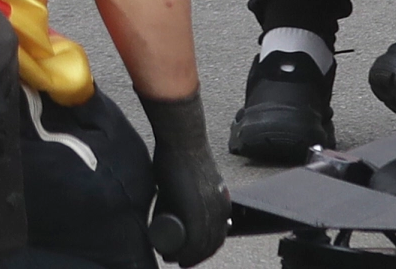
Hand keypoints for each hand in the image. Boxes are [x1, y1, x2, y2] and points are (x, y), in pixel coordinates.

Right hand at [140, 91, 230, 264]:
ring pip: (204, 245)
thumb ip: (188, 192)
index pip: (217, 234)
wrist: (181, 139)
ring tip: (173, 259)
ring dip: (189, 257)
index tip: (188, 251)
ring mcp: (211, 210)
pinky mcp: (197, 211)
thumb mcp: (191, 180)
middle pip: (212, 243)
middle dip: (196, 255)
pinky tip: (176, 258)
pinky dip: (186, 253)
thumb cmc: (181, 153)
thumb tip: (173, 204)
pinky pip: (194, 241)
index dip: (203, 247)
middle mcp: (221, 209)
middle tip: (178, 259)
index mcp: (222, 202)